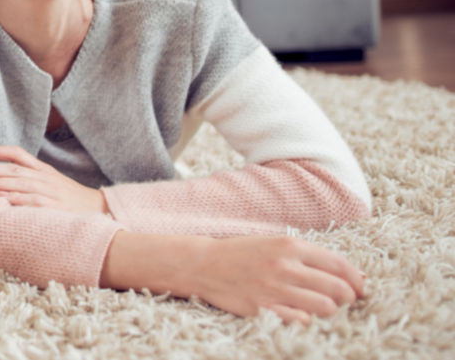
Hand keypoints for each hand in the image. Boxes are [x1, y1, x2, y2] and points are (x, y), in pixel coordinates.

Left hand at [0, 145, 107, 214]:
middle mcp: (43, 177)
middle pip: (10, 168)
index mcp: (42, 168)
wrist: (98, 209)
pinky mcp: (52, 206)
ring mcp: (48, 191)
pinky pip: (30, 201)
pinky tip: (0, 199)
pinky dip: (15, 199)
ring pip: (17, 183)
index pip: (16, 153)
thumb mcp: (49, 182)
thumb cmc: (69, 198)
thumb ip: (28, 178)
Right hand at [192, 236, 364, 323]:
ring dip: (330, 310)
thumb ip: (309, 255)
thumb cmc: (243, 253)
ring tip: (323, 308)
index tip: (361, 287)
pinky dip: (308, 320)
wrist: (203, 264)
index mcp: (290, 246)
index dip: (357, 279)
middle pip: (338, 289)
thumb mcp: (276, 243)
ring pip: (325, 307)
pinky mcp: (262, 307)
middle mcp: (285, 266)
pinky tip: (302, 315)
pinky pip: (301, 321)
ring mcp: (273, 288)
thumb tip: (351, 274)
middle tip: (344, 300)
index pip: (340, 265)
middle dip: (348, 297)